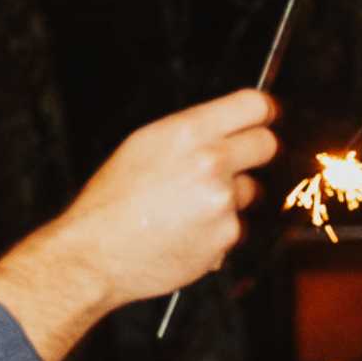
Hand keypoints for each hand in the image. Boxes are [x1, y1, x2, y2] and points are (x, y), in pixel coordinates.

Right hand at [0, 90, 279, 353]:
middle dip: (255, 152)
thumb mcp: (142, 145)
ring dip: (230, 197)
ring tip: (188, 209)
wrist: (94, 255)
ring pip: (250, 190)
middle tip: (237, 163)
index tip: (264, 118)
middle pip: (267, 144)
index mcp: (187, 132)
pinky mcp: (227, 235)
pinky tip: (187, 233)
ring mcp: (222, 200)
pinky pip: (237, 225)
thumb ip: (190, 132)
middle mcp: (210, 162)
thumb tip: (227, 125)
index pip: (253, 104)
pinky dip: (218, 230)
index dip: (264, 111)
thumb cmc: (110, 203)